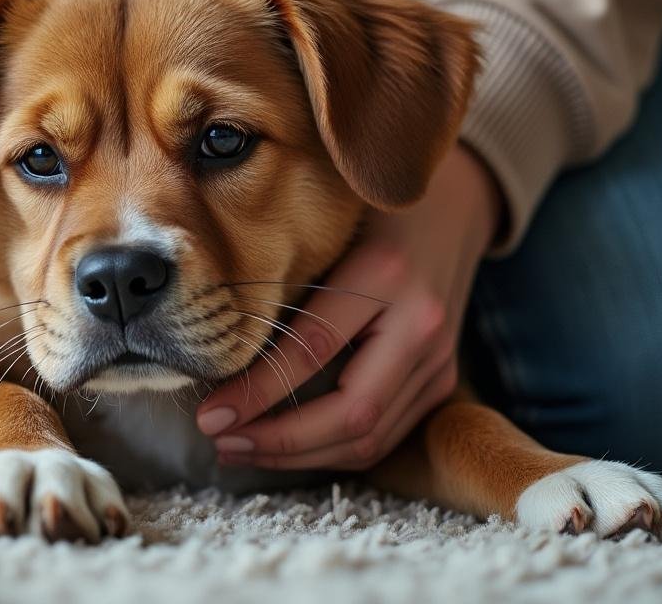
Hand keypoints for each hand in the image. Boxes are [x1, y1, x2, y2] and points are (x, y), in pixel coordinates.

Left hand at [195, 144, 501, 469]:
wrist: (453, 206)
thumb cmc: (368, 212)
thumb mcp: (323, 235)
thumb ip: (285, 289)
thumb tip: (216, 353)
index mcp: (387, 274)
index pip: (312, 352)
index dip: (256, 394)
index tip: (209, 415)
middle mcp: (423, 324)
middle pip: (351, 416)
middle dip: (279, 442)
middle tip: (221, 441)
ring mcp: (440, 358)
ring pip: (369, 438)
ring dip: (300, 456)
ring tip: (241, 447)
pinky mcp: (443, 379)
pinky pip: (384, 434)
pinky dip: (331, 450)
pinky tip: (287, 446)